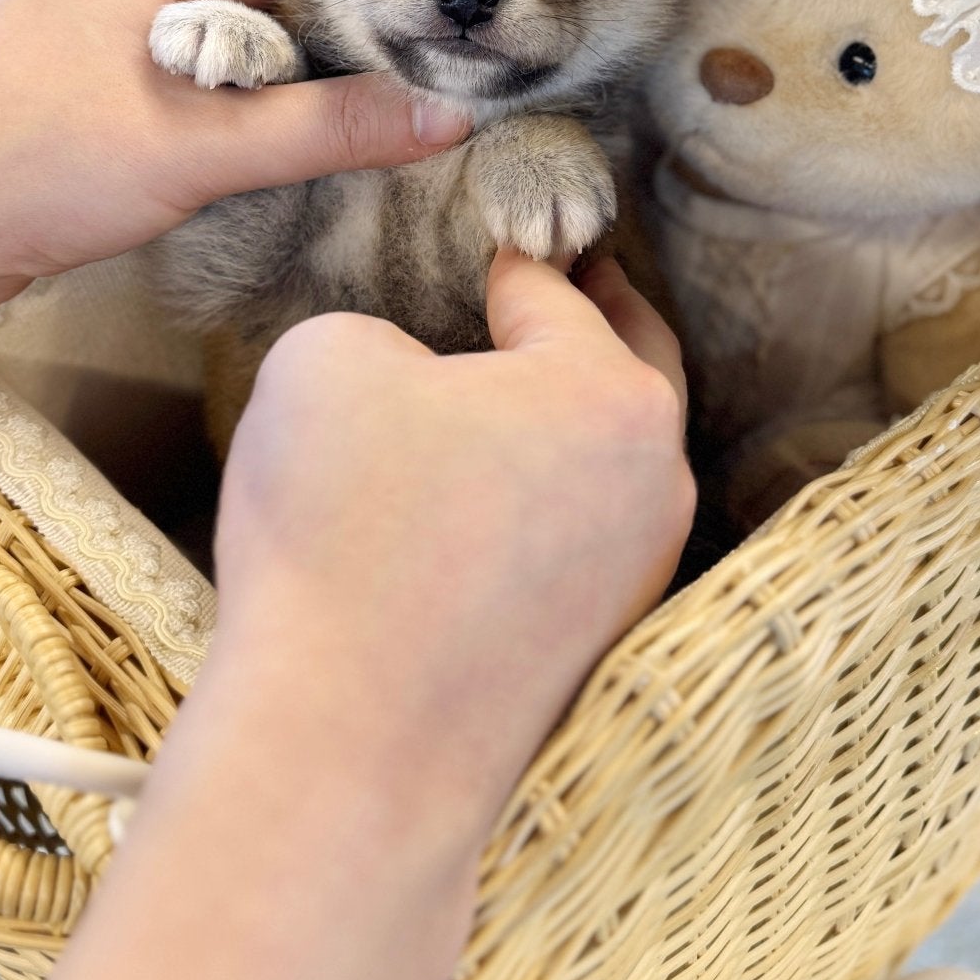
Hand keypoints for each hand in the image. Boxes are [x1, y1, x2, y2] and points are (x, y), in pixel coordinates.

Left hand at [0, 0, 469, 363]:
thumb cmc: (31, 176)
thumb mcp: (201, 152)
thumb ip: (329, 129)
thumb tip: (446, 115)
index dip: (335, 37)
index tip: (383, 97)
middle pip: (239, 10)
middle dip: (279, 80)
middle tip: (319, 147)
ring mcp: (58, 10)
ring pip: (195, 52)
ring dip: (229, 109)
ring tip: (242, 167)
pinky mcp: (42, 67)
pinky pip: (148, 78)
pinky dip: (179, 122)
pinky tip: (185, 172)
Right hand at [0, 252, 692, 979]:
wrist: (345, 747)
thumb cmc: (340, 534)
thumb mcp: (326, 357)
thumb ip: (384, 329)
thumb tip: (412, 374)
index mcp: (611, 392)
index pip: (553, 290)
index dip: (505, 254)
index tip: (494, 232)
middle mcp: (653, 480)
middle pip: (626, 368)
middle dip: (595, 317)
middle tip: (571, 275)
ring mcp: (636, 573)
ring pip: (610, 458)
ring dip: (570, 417)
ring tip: (516, 385)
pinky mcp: (596, 644)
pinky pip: (581, 536)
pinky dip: (549, 498)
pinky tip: (490, 494)